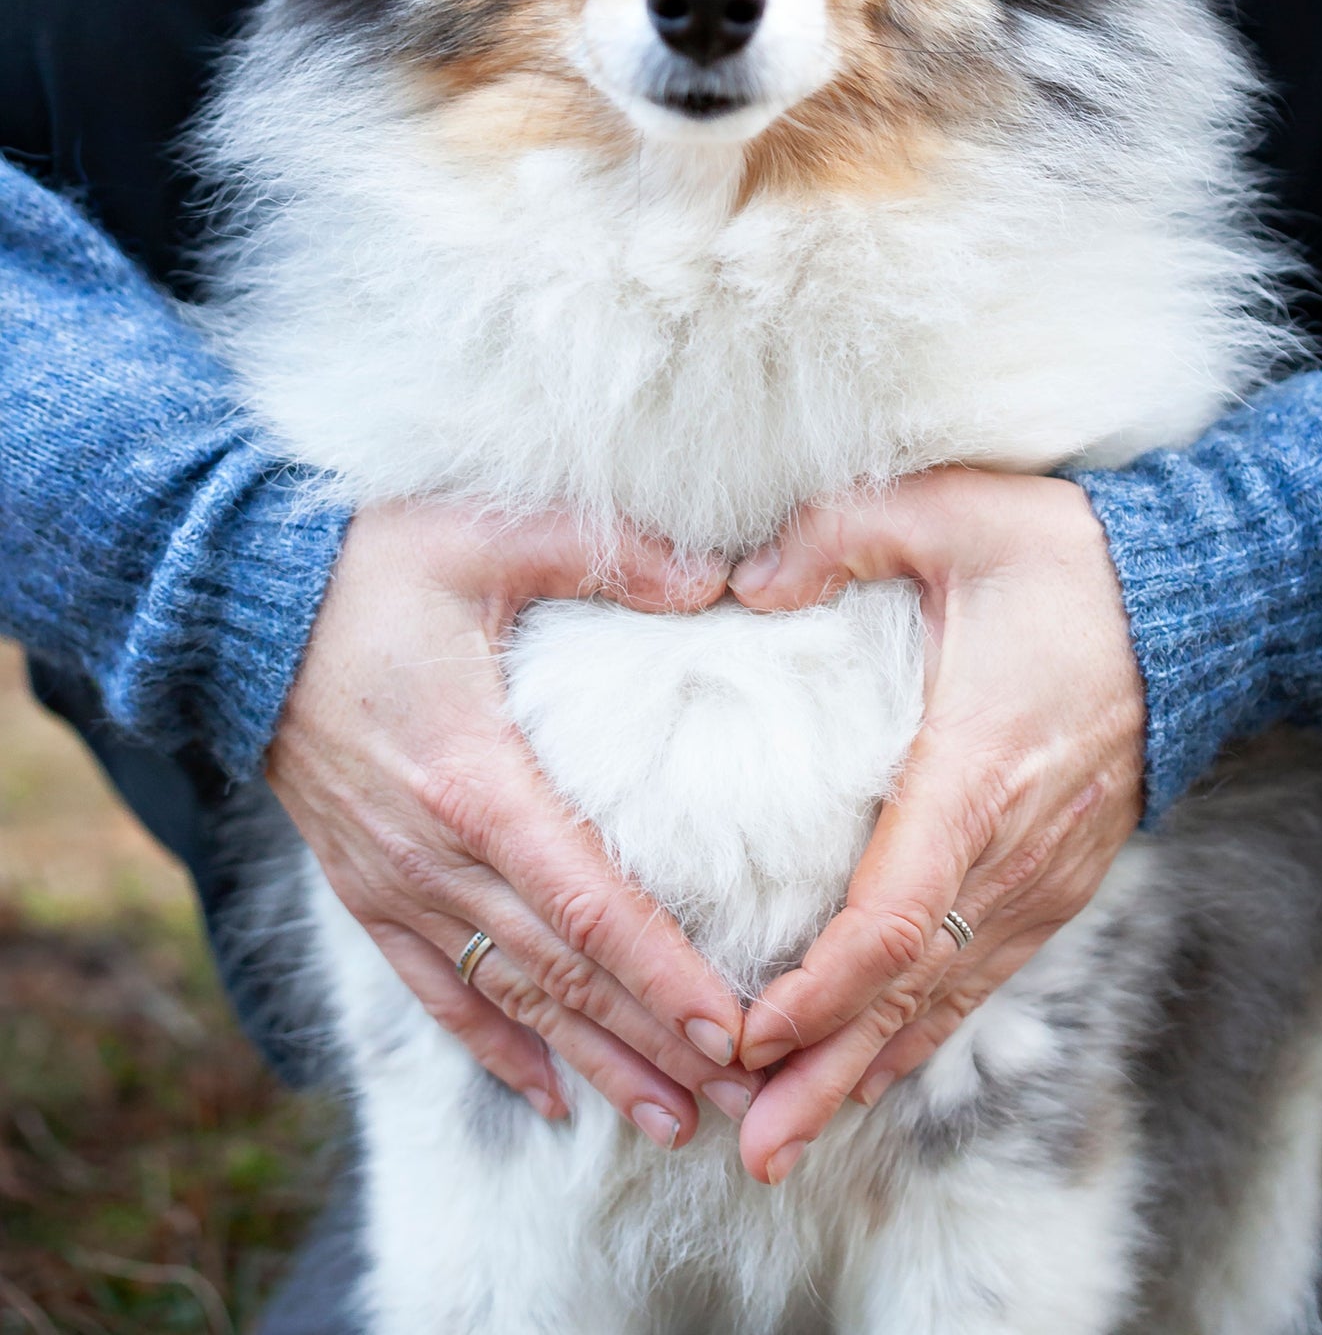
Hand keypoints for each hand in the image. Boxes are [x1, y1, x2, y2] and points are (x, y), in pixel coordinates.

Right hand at [268, 501, 754, 1149]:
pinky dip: (497, 1048)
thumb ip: (608, 556)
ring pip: (512, 996)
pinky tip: (553, 1097)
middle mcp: (432, 854)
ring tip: (675, 1121)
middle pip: (562, 971)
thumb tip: (720, 576)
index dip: (660, 974)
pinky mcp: (367, 890)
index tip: (731, 1031)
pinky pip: (437, 991)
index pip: (586, 904)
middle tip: (746, 1096)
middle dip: (656, 1041)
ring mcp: (394, 882)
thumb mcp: (487, 538)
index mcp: (474, 778)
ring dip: (594, 1060)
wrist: (237, 610)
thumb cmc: (369, 568)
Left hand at [726, 469, 1143, 1184]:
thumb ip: (836, 537)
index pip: (890, 919)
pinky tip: (876, 1072)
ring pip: (945, 999)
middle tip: (750, 1149)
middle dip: (825, 1075)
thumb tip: (738, 584)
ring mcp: (1044, 874)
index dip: (818, 993)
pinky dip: (923, 1032)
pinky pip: (982, 975)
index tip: (746, 1038)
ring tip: (788, 1138)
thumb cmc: (1064, 557)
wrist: (1201, 600)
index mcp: (974, 771)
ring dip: (865, 1070)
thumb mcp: (946, 512)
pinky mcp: (1058, 877)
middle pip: (909, 993)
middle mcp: (1012, 848)